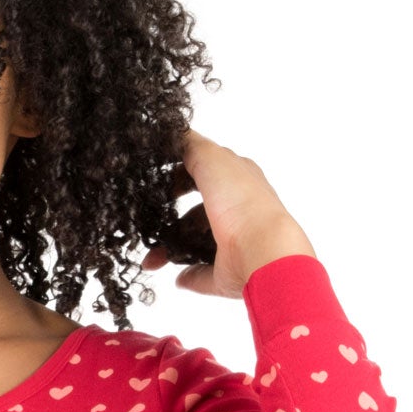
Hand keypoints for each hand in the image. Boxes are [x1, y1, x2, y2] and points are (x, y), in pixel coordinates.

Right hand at [140, 126, 314, 296]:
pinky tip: (175, 276)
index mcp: (238, 181)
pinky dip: (189, 275)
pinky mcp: (229, 274)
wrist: (262, 252)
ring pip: (196, 245)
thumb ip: (191, 145)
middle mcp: (237, 212)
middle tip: (150, 222)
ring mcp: (235, 245)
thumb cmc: (240, 201)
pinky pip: (204, 275)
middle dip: (171, 220)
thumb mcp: (212, 159)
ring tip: (152, 258)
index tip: (156, 181)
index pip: (207, 174)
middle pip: (198, 214)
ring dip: (171, 250)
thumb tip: (175, 135)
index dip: (181, 174)